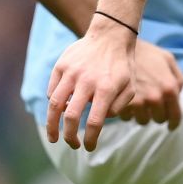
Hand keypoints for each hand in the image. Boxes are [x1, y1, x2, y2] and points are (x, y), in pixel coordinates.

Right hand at [45, 22, 137, 149]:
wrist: (111, 35)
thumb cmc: (122, 65)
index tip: (89, 148)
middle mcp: (86, 81)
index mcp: (106, 88)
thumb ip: (118, 107)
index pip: (95, 122)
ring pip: (54, 104)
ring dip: (51, 125)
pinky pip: (52, 90)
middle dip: (69, 136)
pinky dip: (54, 104)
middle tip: (71, 145)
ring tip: (53, 137)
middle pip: (71, 116)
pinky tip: (58, 112)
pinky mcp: (61, 66)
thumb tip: (99, 121)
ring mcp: (71, 72)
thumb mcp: (130, 87)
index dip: (90, 139)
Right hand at [125, 39, 182, 128]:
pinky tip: (126, 101)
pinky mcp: (121, 105)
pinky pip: (127, 118)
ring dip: (141, 114)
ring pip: (142, 120)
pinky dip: (127, 112)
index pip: (175, 116)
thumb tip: (179, 95)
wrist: (117, 46)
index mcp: (169, 88)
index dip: (173, 123)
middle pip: (158, 119)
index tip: (171, 126)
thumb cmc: (144, 52)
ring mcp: (138, 103)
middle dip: (156, 114)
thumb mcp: (167, 59)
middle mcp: (155, 98)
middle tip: (151, 106)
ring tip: (138, 101)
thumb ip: (177, 78)